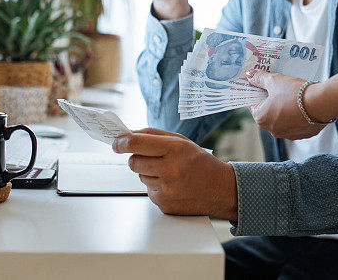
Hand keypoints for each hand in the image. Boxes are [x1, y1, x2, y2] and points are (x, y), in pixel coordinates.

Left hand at [112, 127, 237, 219]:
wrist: (221, 189)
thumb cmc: (201, 163)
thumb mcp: (182, 141)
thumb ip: (154, 135)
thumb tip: (128, 134)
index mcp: (175, 149)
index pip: (136, 143)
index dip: (121, 142)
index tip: (116, 142)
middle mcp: (170, 169)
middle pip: (133, 161)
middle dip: (137, 157)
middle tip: (150, 157)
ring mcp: (167, 189)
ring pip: (140, 176)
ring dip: (148, 172)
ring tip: (169, 172)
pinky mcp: (164, 203)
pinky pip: (148, 190)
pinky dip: (156, 185)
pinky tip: (172, 184)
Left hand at [245, 70, 326, 139]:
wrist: (321, 103)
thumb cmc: (294, 93)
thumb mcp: (274, 80)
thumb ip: (259, 78)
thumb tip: (250, 75)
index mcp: (262, 118)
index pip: (254, 104)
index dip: (258, 93)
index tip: (264, 85)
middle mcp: (273, 130)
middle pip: (268, 112)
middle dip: (272, 100)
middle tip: (280, 87)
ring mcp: (288, 134)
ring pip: (282, 118)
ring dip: (285, 108)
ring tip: (293, 95)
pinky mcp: (303, 134)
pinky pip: (296, 123)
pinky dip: (297, 115)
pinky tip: (302, 104)